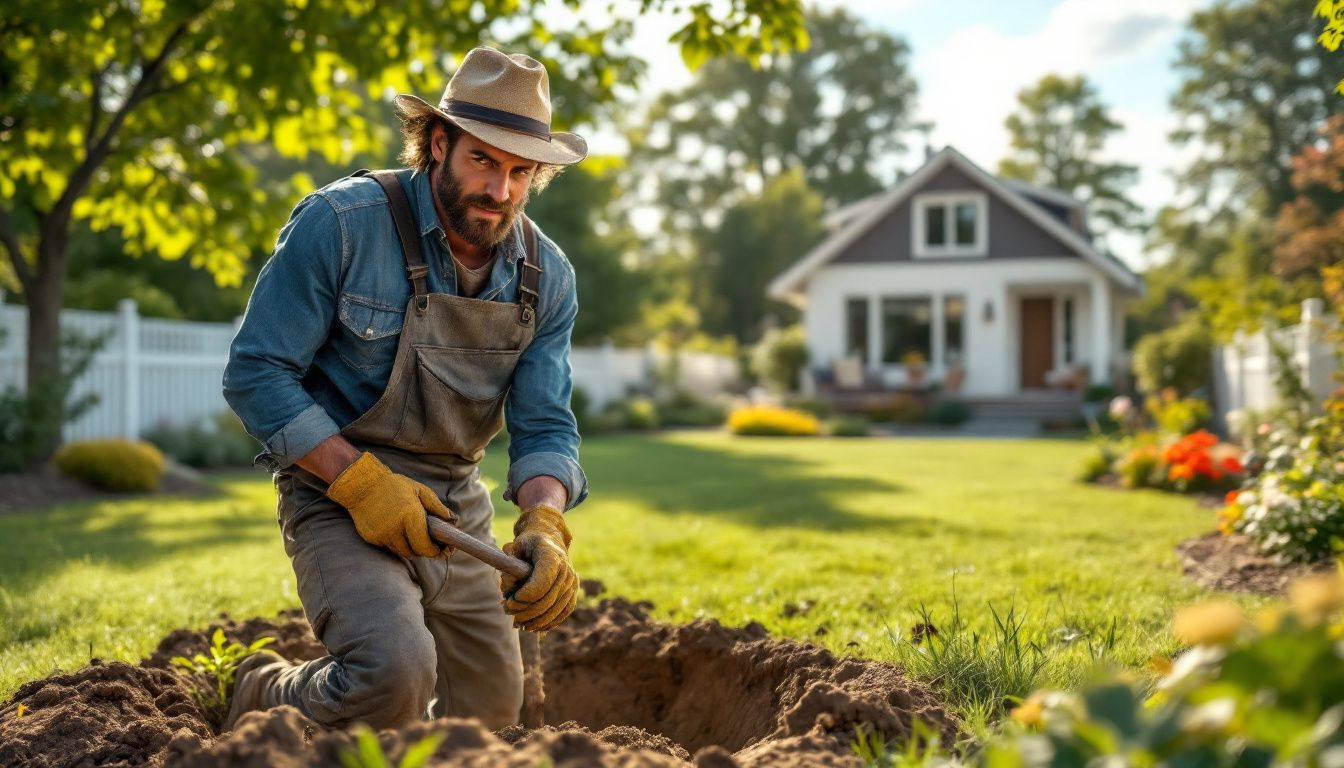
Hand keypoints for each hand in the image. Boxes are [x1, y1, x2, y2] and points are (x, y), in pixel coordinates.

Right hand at [325, 452, 456, 558]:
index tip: (441, 549)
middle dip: (423, 550)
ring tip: (412, 534)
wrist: (361, 484)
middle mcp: (395, 528)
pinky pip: (388, 547)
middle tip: (429, 543)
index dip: (435, 551)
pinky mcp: (371, 538)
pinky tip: (396, 529)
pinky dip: (395, 543)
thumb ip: (437, 507)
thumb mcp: (419, 490)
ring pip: (401, 552)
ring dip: (409, 547)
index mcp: (410, 516)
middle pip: (414, 553)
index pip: (425, 546)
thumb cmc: (394, 486)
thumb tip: (453, 520)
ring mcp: (381, 535)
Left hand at [500, 504, 576, 630]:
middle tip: (508, 611)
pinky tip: (535, 627)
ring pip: (555, 610)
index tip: (509, 601)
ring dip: (536, 621)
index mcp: (551, 555)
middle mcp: (566, 570)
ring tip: (519, 624)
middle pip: (547, 600)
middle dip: (525, 611)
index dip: (524, 597)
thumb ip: (509, 566)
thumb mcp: (514, 547)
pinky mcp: (574, 592)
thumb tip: (509, 586)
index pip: (540, 584)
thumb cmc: (528, 545)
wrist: (550, 539)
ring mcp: (572, 582)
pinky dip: (549, 622)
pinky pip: (564, 612)